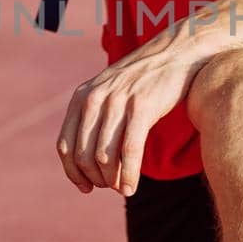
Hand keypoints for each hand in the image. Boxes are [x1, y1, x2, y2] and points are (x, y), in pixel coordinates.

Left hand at [56, 37, 207, 197]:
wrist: (177, 52)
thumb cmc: (144, 78)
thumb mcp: (109, 90)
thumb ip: (94, 116)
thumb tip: (87, 158)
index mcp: (82, 97)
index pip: (65, 146)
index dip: (72, 173)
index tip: (85, 188)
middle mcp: (95, 99)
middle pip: (83, 155)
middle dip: (95, 179)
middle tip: (110, 187)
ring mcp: (117, 103)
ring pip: (104, 157)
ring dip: (112, 181)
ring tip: (122, 189)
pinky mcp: (141, 108)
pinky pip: (129, 152)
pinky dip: (128, 176)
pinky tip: (131, 188)